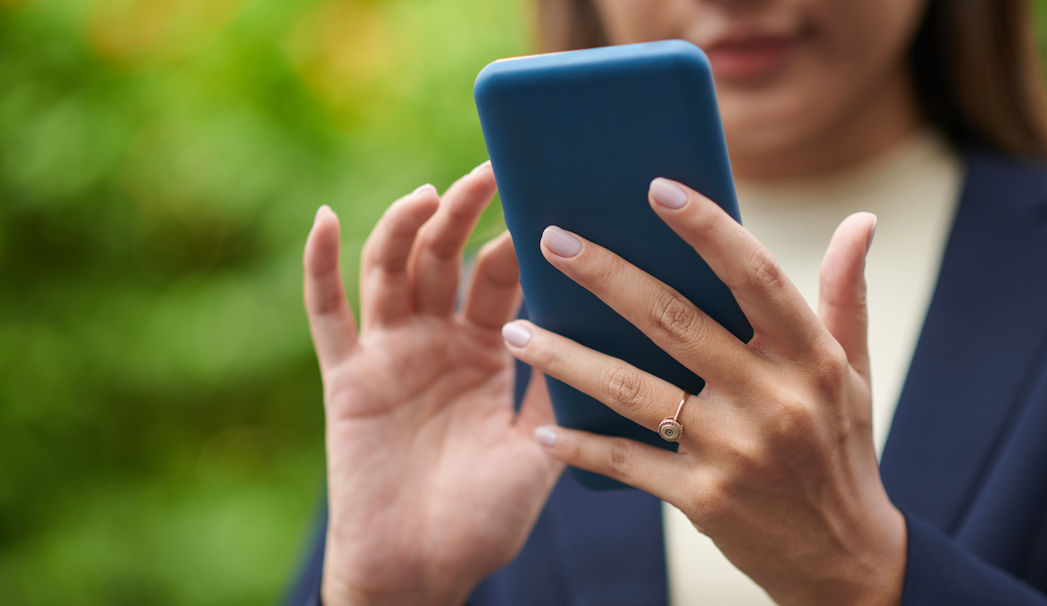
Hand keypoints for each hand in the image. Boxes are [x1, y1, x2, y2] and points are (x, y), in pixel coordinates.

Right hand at [304, 163, 562, 605]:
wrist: (422, 573)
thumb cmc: (484, 519)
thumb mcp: (538, 445)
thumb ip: (557, 384)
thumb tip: (598, 321)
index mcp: (483, 354)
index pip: (500, 279)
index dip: (518, 239)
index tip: (544, 195)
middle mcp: (435, 344)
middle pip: (447, 259)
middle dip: (465, 214)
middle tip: (490, 169)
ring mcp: (389, 356)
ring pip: (392, 271)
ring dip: (405, 227)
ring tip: (431, 193)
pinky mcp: (347, 376)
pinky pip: (326, 314)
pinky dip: (319, 265)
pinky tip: (325, 218)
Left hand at [501, 178, 904, 605]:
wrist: (843, 558)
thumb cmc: (841, 449)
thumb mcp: (854, 373)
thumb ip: (845, 296)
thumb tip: (861, 220)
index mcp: (812, 358)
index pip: (756, 277)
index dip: (708, 229)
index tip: (657, 188)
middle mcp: (773, 399)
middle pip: (674, 320)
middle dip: (606, 275)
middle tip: (550, 239)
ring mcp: (735, 451)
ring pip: (632, 389)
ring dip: (566, 357)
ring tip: (514, 330)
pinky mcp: (703, 499)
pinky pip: (627, 462)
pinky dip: (581, 446)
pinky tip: (543, 432)